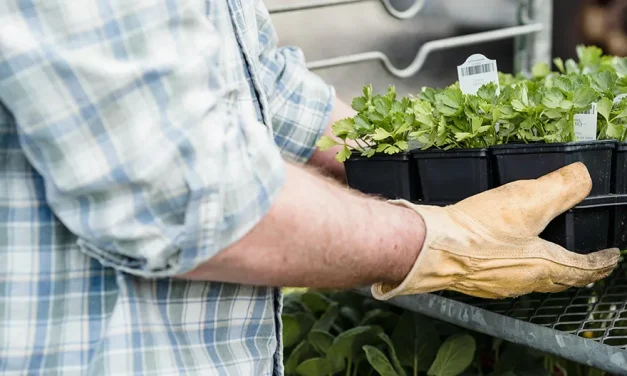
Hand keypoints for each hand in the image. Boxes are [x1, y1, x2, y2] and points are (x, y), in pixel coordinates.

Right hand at [371, 162, 619, 299]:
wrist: (431, 247)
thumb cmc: (477, 230)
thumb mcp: (528, 199)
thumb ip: (562, 186)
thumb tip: (583, 177)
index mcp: (543, 266)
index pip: (583, 269)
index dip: (602, 263)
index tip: (612, 259)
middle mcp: (523, 281)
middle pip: (558, 282)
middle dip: (574, 274)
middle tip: (583, 266)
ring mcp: (497, 285)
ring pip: (531, 282)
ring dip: (545, 274)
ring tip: (546, 263)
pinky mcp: (474, 282)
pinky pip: (504, 280)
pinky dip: (515, 271)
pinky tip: (503, 260)